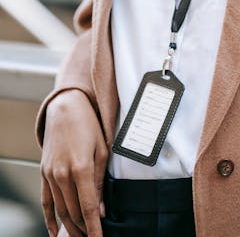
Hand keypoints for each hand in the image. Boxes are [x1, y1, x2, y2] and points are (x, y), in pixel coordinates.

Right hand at [41, 89, 107, 236]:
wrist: (66, 108)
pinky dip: (49, 219)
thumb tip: (102, 210)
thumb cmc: (89, 126)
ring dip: (70, 226)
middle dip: (83, 229)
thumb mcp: (102, 150)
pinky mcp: (43, 173)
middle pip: (73, 212)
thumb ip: (100, 182)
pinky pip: (45, 201)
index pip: (89, 207)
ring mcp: (51, 174)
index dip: (94, 228)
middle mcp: (63, 174)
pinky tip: (55, 232)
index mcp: (81, 167)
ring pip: (59, 210)